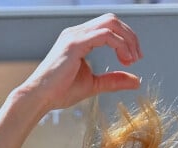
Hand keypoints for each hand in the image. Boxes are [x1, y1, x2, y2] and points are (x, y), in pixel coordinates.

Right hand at [23, 14, 141, 110]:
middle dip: (130, 36)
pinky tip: (124, 59)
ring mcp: (75, 35)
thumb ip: (114, 80)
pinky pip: (104, 35)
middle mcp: (77, 32)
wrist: (40, 97)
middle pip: (112, 20)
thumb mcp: (94, 85)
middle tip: (137, 57)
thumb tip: (136, 80)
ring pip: (110, 23)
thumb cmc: (60, 92)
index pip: (109, 27)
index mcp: (80, 38)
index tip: (132, 59)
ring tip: (132, 59)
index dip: (125, 39)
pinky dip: (119, 45)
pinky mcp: (75, 43)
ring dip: (127, 39)